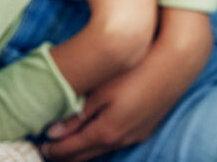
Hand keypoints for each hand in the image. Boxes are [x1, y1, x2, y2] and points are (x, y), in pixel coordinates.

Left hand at [40, 8, 212, 161]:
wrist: (177, 63)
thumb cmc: (136, 71)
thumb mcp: (101, 89)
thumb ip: (77, 113)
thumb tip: (53, 131)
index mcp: (106, 131)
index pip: (72, 150)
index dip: (53, 150)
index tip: (38, 145)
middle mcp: (121, 139)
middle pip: (86, 156)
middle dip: (65, 155)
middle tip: (47, 149)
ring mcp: (136, 135)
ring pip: (101, 150)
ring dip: (82, 149)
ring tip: (65, 144)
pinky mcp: (145, 127)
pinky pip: (115, 142)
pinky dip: (98, 142)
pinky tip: (93, 134)